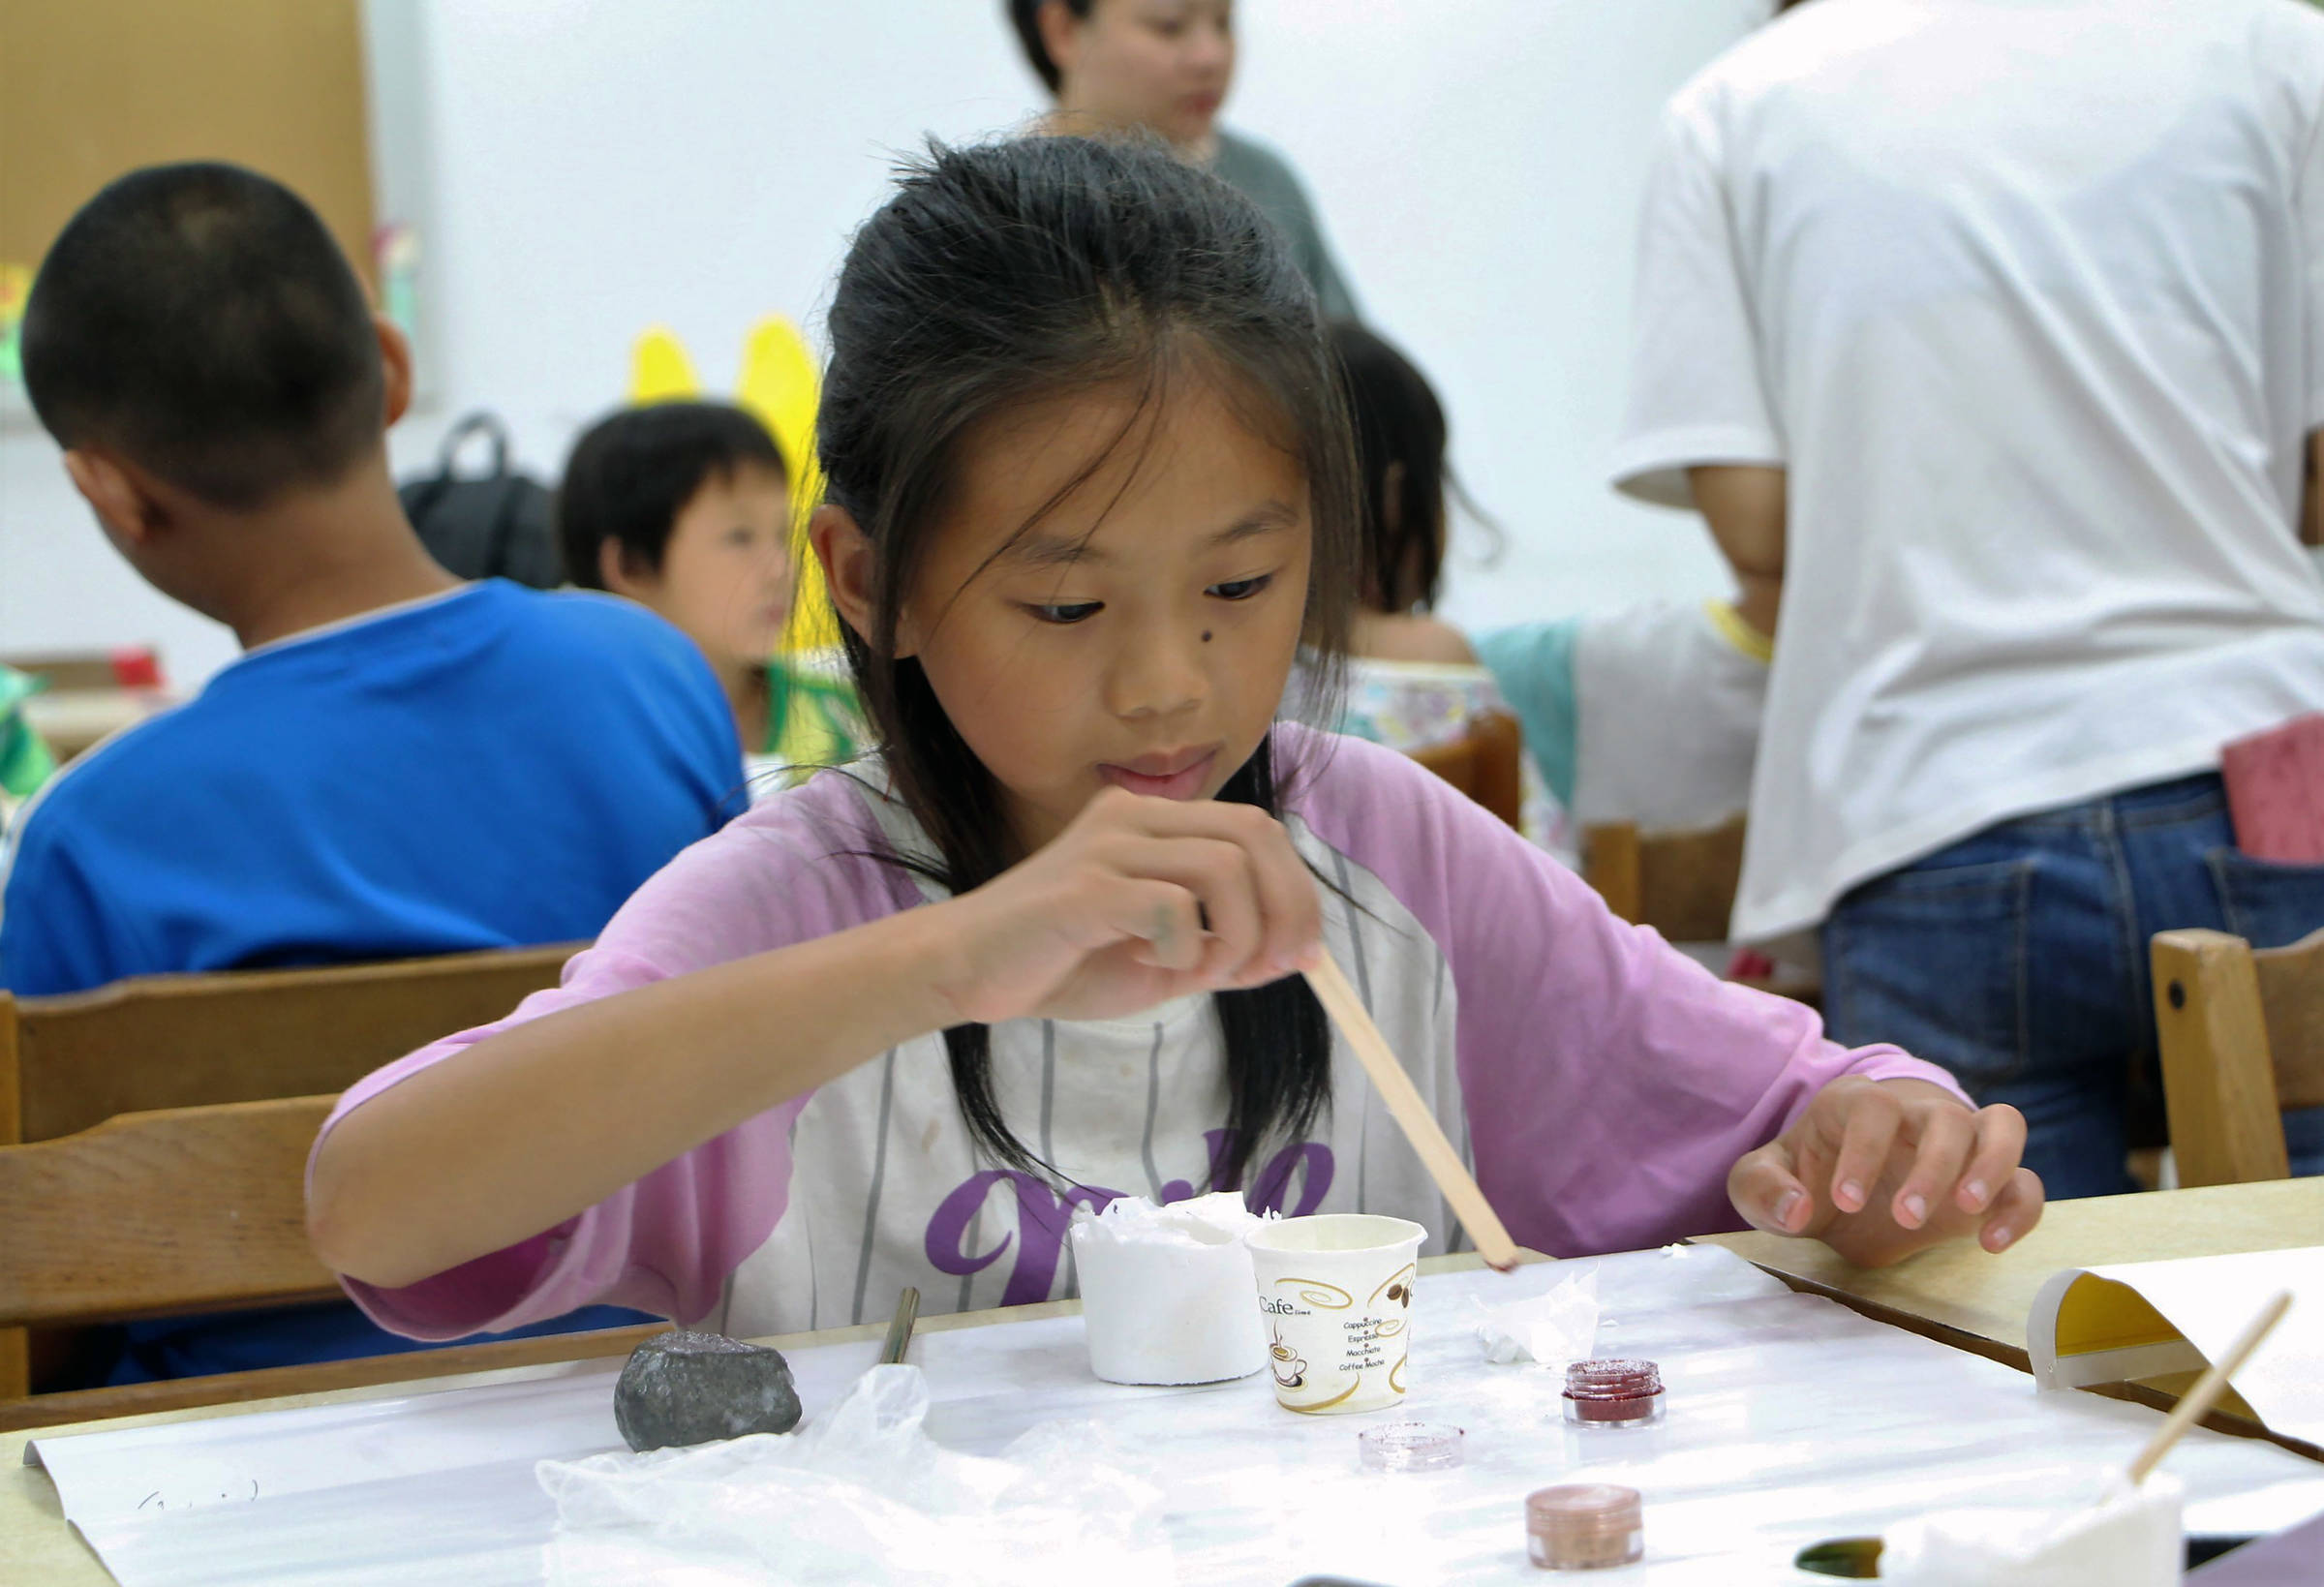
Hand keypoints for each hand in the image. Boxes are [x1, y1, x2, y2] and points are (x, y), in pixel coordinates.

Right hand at [929, 787, 1323, 1025]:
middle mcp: (1134, 816)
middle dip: (1287, 907)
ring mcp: (1108, 845)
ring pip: (1225, 868)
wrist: (969, 972)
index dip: (1297, 890)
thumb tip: (1295, 955)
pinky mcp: (1085, 886)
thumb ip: (1222, 948)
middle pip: (1255, 834)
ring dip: (1238, 935)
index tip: (1302, 953)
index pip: (1257, 830)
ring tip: (1203, 972)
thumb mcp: (1162, 959)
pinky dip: (1184, 948)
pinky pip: (1173, 907)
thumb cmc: (1061, 962)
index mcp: (1154, 822)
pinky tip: (1150, 962)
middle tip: (1276, 967)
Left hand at [1726, 1077, 2044, 1267]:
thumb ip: (1762, 1190)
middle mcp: (1915, 1116)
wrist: (1841, 1190)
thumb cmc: (1802, 1177)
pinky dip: (2020, 1208)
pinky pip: (2025, 1182)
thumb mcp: (1760, 1183)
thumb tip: (1796, 1208)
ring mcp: (1959, 1145)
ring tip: (1969, 1210)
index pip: (1874, 1109)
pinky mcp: (1987, 1184)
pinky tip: (1991, 1243)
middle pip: (1945, 1118)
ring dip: (1993, 1165)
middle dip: (1931, 1167)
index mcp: (1857, 1106)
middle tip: (1905, 1218)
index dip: (1864, 1150)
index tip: (1846, 1201)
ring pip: (2001, 1127)